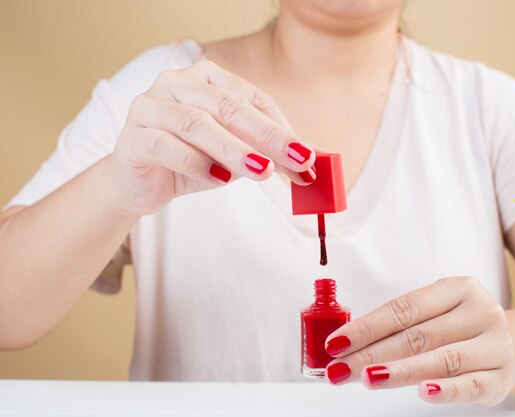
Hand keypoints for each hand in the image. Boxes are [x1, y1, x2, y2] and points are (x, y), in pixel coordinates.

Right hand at [107, 60, 315, 214]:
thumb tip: (313, 162)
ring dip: (234, 149)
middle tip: (296, 160)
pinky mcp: (133, 138)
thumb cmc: (189, 161)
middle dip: (267, 136)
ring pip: (197, 124)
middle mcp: (176, 83)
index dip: (282, 129)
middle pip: (228, 107)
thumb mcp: (234, 156)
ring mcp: (150, 107)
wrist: (139, 183)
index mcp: (206, 77)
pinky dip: (196, 163)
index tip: (307, 157)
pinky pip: (166, 146)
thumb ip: (268, 154)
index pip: (252, 99)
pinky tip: (219, 179)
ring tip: (261, 171)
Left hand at [324, 276, 514, 405]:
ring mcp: (494, 346)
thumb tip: (348, 344)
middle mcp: (479, 312)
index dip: (367, 326)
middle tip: (340, 369)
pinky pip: (470, 385)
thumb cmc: (461, 328)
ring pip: (441, 359)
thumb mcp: (438, 312)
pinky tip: (422, 392)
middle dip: (372, 354)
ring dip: (400, 371)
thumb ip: (401, 324)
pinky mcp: (500, 378)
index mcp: (458, 289)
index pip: (404, 309)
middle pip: (417, 336)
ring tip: (368, 378)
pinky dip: (445, 390)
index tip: (337, 343)